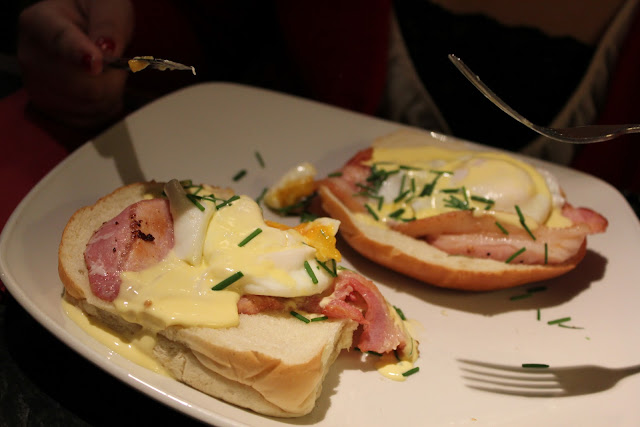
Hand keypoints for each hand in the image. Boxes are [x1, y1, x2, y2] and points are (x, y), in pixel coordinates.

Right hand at [18, 0, 133, 128]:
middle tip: (115, 61)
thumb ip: (108, 24)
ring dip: (111, 93)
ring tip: (109, 73)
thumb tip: (106, 51)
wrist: (83, 28)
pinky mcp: (51, 110)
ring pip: (90, 106)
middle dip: (111, 77)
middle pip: (82, 85)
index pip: (57, 42)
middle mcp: (30, 57)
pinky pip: (90, 121)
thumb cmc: (94, 12)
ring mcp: (37, 87)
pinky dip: (106, 109)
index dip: (79, 55)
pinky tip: (104, 91)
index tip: (96, 63)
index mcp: (38, 22)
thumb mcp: (107, 5)